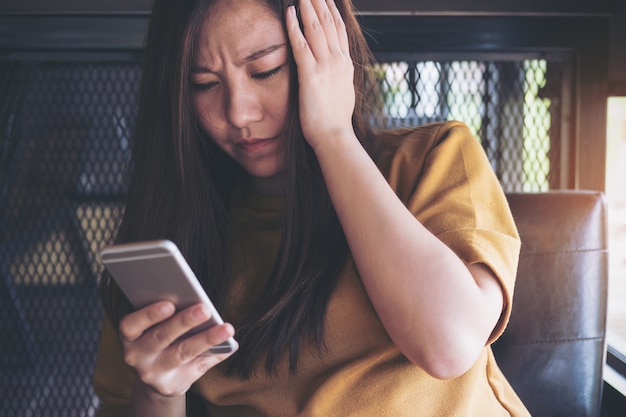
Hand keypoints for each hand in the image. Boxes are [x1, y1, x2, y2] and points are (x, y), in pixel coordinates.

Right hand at [118, 301, 236, 397]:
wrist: (157, 376)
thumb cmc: (160, 337)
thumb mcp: (155, 326)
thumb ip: (169, 312)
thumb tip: (196, 299)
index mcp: (130, 335)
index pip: (130, 325)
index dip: (148, 315)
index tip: (169, 304)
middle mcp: (137, 356)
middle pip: (161, 337)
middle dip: (184, 322)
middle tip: (204, 309)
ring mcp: (154, 373)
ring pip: (182, 353)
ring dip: (206, 339)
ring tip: (226, 329)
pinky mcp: (172, 385)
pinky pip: (198, 367)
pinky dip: (216, 354)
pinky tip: (230, 345)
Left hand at [286, 0, 355, 149]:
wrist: (334, 136)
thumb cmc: (335, 120)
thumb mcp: (342, 91)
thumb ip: (338, 75)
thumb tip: (335, 68)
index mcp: (345, 64)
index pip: (339, 28)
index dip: (331, 9)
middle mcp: (338, 61)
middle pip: (328, 21)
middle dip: (319, 0)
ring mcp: (325, 67)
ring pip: (316, 28)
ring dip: (307, 6)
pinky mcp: (311, 75)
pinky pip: (301, 45)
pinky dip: (294, 26)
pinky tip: (289, 12)